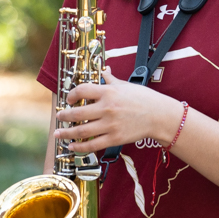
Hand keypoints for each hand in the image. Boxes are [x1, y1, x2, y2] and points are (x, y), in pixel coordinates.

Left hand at [54, 67, 180, 152]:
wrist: (159, 116)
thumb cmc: (144, 99)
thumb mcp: (125, 85)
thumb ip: (110, 79)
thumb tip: (103, 70)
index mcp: (109, 92)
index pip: (82, 90)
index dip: (71, 95)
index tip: (68, 99)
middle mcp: (107, 108)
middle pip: (78, 113)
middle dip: (64, 116)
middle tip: (58, 117)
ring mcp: (110, 124)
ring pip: (82, 131)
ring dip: (67, 133)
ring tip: (59, 134)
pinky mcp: (114, 138)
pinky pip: (93, 145)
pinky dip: (80, 147)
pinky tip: (72, 146)